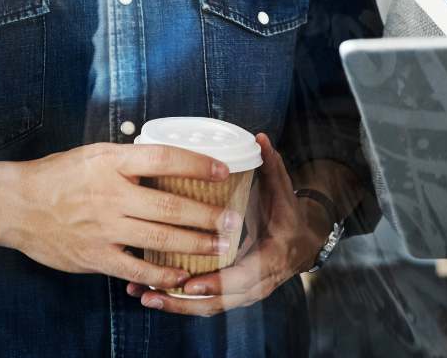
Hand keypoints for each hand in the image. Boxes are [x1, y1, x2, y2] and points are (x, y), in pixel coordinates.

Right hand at [1, 142, 235, 292]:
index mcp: (113, 162)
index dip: (196, 163)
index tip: (221, 169)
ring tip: (219, 246)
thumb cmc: (60, 175)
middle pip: (169, 204)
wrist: (17, 205)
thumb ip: (131, 159)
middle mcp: (111, 194)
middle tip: (232, 219)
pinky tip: (181, 274)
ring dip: (193, 243)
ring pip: (159, 237)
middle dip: (206, 214)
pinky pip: (134, 267)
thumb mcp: (96, 153)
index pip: (164, 158)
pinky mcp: (95, 256)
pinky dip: (160, 272)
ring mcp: (104, 227)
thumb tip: (170, 160)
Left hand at [126, 133, 331, 315]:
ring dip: (176, 305)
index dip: (216, 282)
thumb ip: (270, 164)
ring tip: (145, 296)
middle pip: (220, 302)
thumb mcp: (282, 189)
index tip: (190, 281)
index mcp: (271, 257)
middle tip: (153, 292)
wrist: (300, 242)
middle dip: (184, 301)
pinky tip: (152, 295)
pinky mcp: (232, 295)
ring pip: (209, 308)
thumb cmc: (286, 212)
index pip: (243, 278)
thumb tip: (259, 138)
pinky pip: (205, 305)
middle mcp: (258, 283)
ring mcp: (245, 293)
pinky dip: (180, 303)